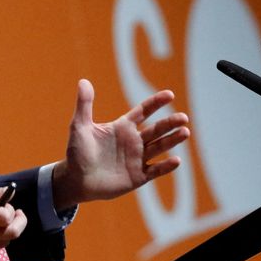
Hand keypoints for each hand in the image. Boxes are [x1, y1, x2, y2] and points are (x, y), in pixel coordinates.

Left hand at [52, 79, 189, 208]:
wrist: (76, 179)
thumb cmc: (77, 151)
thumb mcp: (79, 126)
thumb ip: (84, 104)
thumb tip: (83, 81)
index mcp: (122, 127)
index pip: (143, 111)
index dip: (156, 103)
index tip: (170, 94)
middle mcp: (133, 141)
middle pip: (156, 129)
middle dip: (170, 123)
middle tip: (184, 117)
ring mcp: (137, 159)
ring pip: (159, 147)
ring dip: (172, 140)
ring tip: (185, 132)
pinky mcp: (138, 176)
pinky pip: (155, 170)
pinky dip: (165, 166)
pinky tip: (176, 160)